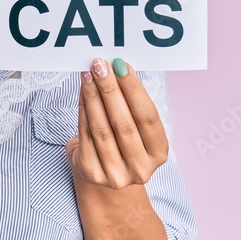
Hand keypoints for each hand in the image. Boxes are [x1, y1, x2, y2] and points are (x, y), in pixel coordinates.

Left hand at [66, 57, 168, 188]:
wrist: (101, 170)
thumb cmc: (122, 141)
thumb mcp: (135, 127)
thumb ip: (131, 103)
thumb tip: (117, 67)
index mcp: (158, 154)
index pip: (148, 118)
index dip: (134, 90)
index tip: (121, 66)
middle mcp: (140, 168)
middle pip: (123, 123)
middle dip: (110, 90)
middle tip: (100, 65)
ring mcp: (115, 174)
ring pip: (101, 128)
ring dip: (93, 96)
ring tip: (88, 74)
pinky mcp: (91, 172)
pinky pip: (85, 134)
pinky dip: (83, 108)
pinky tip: (82, 91)